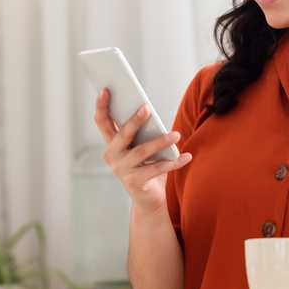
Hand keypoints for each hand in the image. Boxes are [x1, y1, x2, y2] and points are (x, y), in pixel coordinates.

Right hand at [93, 88, 191, 214]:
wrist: (148, 199)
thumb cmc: (147, 165)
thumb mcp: (141, 146)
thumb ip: (141, 131)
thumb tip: (148, 109)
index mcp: (111, 144)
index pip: (102, 122)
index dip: (102, 106)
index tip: (106, 89)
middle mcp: (112, 156)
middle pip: (122, 135)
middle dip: (134, 120)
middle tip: (147, 107)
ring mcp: (122, 171)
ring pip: (141, 152)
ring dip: (160, 142)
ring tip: (176, 134)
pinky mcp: (135, 183)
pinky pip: (157, 169)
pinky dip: (174, 162)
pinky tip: (186, 156)